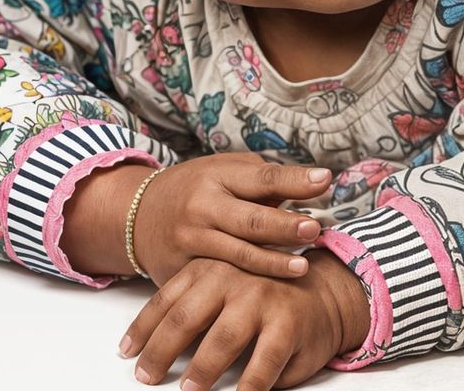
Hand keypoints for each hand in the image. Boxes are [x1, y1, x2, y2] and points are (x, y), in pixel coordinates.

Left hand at [118, 252, 366, 389]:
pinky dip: (247, 385)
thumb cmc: (264, 295)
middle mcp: (234, 278)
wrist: (324, 292)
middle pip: (187, 318)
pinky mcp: (288, 324)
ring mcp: (262, 300)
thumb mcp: (224, 286)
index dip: (143, 328)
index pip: (168, 299)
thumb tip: (146, 345)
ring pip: (223, 339)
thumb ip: (193, 303)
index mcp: (211, 268)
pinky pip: (263, 362)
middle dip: (162, 351)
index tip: (126, 353)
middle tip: (147, 376)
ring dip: (202, 369)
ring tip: (188, 390)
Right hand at [134, 153, 334, 284]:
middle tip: (315, 228)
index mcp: (219, 176)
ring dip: (272, 261)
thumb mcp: (225, 173)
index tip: (324, 179)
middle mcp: (204, 206)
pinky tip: (268, 290)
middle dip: (285, 225)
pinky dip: (245, 284)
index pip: (263, 178)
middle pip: (251, 219)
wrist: (138, 215)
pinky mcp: (183, 270)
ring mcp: (192, 240)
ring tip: (303, 267)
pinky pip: (218, 279)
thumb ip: (263, 182)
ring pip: (237, 254)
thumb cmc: (197, 189)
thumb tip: (312, 186)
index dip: (294, 180)